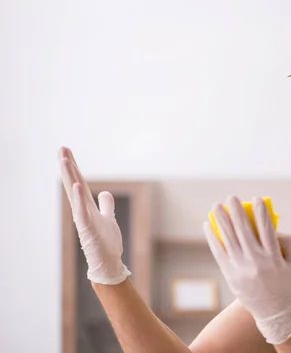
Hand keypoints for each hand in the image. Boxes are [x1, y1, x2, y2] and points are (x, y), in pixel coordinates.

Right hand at [58, 147, 130, 284]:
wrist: (108, 263)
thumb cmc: (106, 243)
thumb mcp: (108, 219)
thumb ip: (106, 206)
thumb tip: (104, 193)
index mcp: (87, 206)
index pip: (79, 181)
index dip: (73, 166)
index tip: (66, 150)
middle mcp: (82, 210)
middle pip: (74, 184)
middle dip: (68, 166)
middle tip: (61, 148)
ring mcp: (84, 219)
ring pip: (75, 195)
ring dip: (71, 177)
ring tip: (65, 160)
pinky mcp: (88, 229)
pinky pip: (83, 212)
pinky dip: (79, 199)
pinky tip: (77, 186)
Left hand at [203, 196, 290, 344]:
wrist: (274, 309)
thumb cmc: (286, 280)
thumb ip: (288, 241)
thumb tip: (272, 227)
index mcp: (274, 258)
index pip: (267, 230)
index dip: (261, 213)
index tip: (256, 198)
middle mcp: (257, 263)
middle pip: (244, 232)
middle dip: (237, 212)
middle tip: (231, 197)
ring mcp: (241, 269)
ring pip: (229, 239)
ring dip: (221, 220)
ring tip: (217, 206)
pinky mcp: (230, 275)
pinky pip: (219, 252)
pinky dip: (213, 237)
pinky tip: (208, 225)